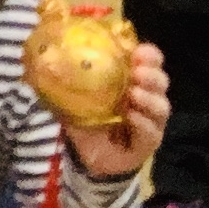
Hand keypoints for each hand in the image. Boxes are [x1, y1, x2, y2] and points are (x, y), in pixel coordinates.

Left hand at [62, 41, 168, 178]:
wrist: (89, 155)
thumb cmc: (88, 120)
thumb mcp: (75, 97)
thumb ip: (67, 79)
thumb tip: (46, 59)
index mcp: (132, 80)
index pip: (150, 62)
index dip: (149, 55)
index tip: (138, 52)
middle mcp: (146, 97)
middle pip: (161, 82)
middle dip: (151, 75)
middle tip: (136, 72)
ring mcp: (150, 121)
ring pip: (162, 107)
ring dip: (149, 98)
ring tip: (133, 94)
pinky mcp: (148, 143)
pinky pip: (152, 132)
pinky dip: (144, 123)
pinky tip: (132, 117)